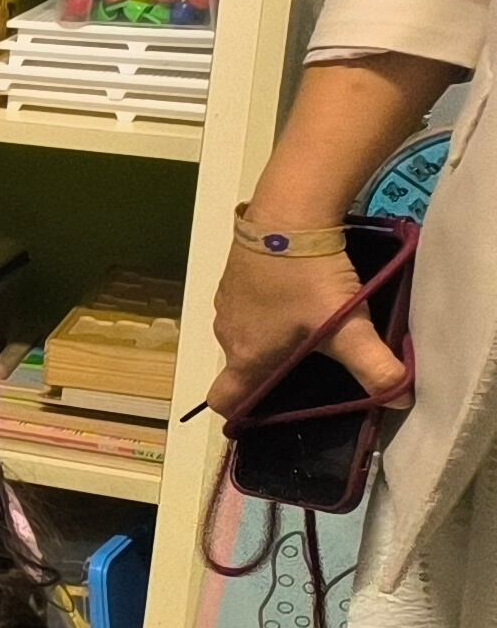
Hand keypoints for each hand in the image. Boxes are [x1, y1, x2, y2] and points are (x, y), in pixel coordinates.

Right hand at [208, 234, 405, 416]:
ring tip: (307, 321)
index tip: (269, 407)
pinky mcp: (231, 278)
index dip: (242, 411)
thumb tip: (401, 400)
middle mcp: (228, 335)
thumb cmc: (308, 279)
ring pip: (244, 336)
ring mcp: (226, 304)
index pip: (225, 400)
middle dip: (270, 369)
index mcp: (248, 356)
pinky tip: (294, 291)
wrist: (287, 216)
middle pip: (242, 367)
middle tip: (311, 360)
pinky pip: (246, 308)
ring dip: (268, 337)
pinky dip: (265, 309)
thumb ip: (376, 367)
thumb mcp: (348, 326)